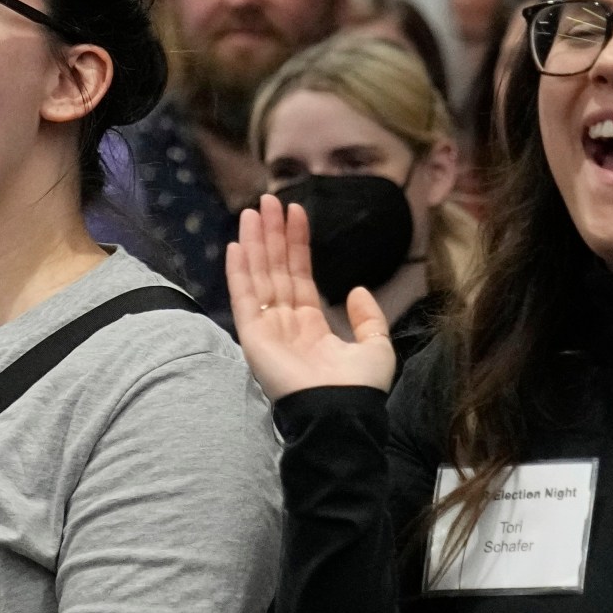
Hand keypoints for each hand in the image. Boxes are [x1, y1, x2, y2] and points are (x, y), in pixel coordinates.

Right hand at [225, 194, 395, 398]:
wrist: (340, 412)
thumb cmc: (359, 387)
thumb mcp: (376, 346)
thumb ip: (368, 317)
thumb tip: (356, 289)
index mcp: (311, 326)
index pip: (299, 276)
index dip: (298, 245)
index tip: (297, 213)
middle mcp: (285, 323)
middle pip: (275, 270)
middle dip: (272, 236)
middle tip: (268, 201)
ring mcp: (267, 329)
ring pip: (258, 277)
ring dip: (254, 244)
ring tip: (253, 211)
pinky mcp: (252, 336)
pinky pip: (243, 298)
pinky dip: (238, 272)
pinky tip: (236, 245)